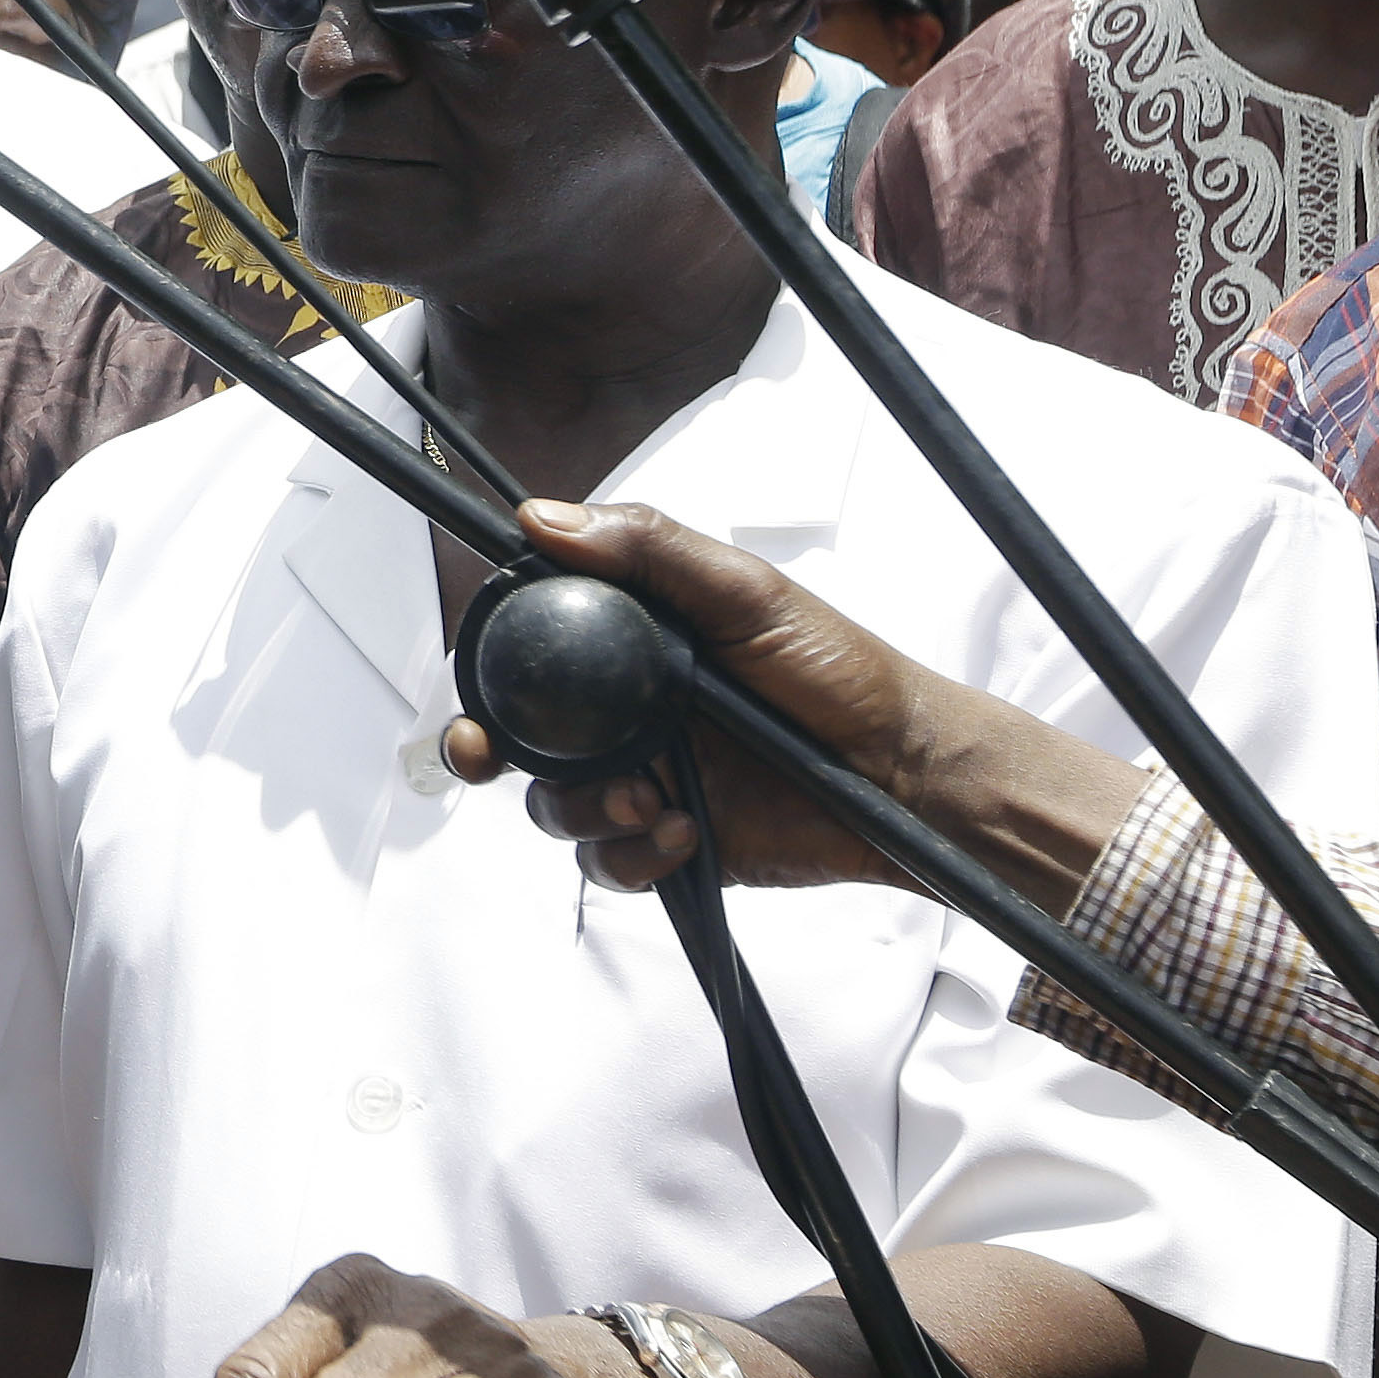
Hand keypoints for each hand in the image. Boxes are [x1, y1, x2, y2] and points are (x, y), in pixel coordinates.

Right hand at [441, 499, 1136, 911]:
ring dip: (580, 805)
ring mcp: (643, 779)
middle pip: (518, 733)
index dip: (490, 662)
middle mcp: (625, 713)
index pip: (531, 646)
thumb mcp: (746, 592)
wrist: (901, 772)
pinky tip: (681, 833)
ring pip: (553, 802)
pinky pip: (607, 862)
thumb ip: (649, 549)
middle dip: (484, 746)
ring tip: (646, 797)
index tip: (477, 674)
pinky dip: (629, 855)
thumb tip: (543, 515)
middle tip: (483, 752)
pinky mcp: (667, 843)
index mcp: (632, 645)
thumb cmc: (839, 672)